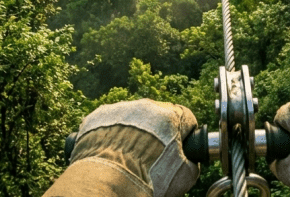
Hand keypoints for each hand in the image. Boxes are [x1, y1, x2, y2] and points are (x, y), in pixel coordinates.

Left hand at [44, 99, 198, 196]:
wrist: (107, 183)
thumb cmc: (149, 180)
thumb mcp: (185, 177)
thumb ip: (192, 163)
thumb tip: (190, 162)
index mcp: (171, 115)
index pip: (186, 119)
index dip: (185, 137)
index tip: (180, 149)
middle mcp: (145, 106)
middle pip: (158, 117)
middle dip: (158, 135)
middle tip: (152, 157)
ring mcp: (119, 109)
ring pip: (132, 119)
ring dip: (134, 133)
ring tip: (129, 157)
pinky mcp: (96, 117)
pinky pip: (109, 123)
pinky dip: (111, 136)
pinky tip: (112, 154)